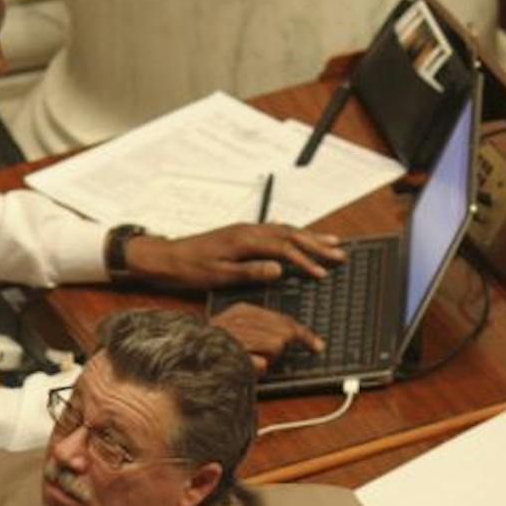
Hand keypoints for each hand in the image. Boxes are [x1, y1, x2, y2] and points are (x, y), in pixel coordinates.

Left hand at [125, 223, 345, 287]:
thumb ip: (250, 272)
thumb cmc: (189, 269)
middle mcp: (248, 231)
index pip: (284, 248)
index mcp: (244, 241)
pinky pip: (274, 230)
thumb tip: (279, 269)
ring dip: (308, 237)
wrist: (166, 257)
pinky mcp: (241, 234)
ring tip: (330, 242)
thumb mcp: (218, 275)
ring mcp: (245, 230)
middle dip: (317, 244)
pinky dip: (292, 235)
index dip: (305, 261)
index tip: (322, 272)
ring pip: (284, 230)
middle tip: (339, 253)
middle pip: (290, 234)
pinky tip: (299, 237)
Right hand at [210, 302, 322, 372]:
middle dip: (279, 347)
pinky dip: (256, 369)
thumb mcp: (237, 330)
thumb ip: (261, 329)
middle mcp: (242, 318)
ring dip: (266, 358)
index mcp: (243, 311)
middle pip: (284, 333)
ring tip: (245, 358)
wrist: (185, 357)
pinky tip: (242, 365)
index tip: (317, 346)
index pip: (284, 320)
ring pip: (275, 346)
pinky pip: (261, 363)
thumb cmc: (213, 348)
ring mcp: (238, 334)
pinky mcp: (235, 351)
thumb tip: (287, 336)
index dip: (305, 335)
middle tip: (262, 354)